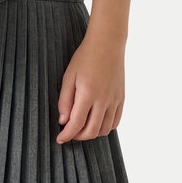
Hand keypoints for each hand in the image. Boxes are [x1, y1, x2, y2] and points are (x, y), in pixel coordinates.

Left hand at [55, 29, 125, 143]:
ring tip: (82, 126)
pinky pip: (115, 122)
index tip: (60, 139)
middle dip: (77, 136)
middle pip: (91, 131)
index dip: (67, 135)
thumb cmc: (85, 57)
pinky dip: (105, 127)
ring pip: (104, 130)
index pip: (76, 124)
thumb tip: (63, 121)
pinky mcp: (121, 99)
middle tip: (69, 132)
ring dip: (91, 133)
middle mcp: (103, 99)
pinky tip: (96, 121)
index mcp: (88, 93)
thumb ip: (65, 100)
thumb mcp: (69, 76)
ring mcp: (115, 100)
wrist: (107, 43)